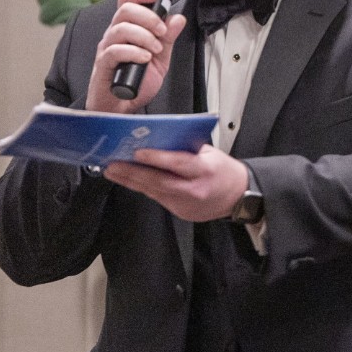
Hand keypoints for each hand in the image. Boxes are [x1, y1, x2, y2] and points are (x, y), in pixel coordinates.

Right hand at [86, 0, 186, 113]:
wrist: (121, 108)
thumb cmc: (136, 83)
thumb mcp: (159, 59)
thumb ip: (168, 39)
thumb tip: (178, 19)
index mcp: (126, 29)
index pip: (127, 2)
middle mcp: (114, 35)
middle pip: (125, 10)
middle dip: (148, 17)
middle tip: (162, 32)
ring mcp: (107, 48)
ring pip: (121, 28)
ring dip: (144, 36)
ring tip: (155, 49)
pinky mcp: (103, 64)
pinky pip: (115, 50)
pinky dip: (134, 52)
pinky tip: (145, 59)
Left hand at [103, 145, 248, 222]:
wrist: (237, 196)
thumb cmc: (224, 170)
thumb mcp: (210, 152)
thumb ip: (185, 147)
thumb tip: (158, 139)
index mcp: (205, 170)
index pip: (178, 163)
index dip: (157, 159)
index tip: (137, 152)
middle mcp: (195, 190)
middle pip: (160, 182)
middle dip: (133, 172)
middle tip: (114, 164)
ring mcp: (186, 204)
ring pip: (154, 192)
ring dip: (131, 181)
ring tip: (113, 171)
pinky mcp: (180, 212)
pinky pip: (158, 198)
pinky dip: (143, 188)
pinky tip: (129, 180)